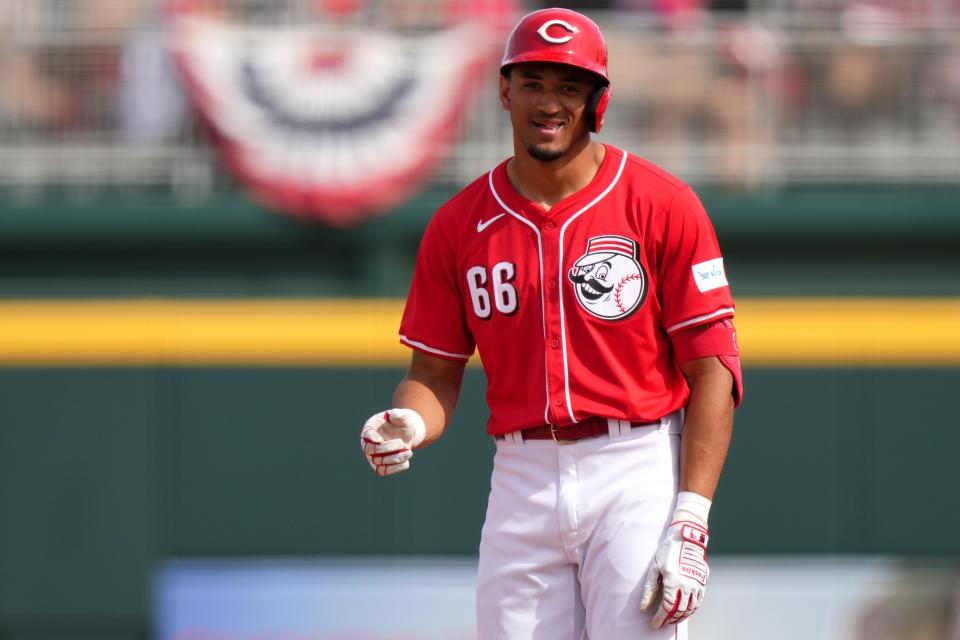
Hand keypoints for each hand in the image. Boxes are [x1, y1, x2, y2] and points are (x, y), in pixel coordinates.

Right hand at [360, 408, 425, 476]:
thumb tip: (396, 414)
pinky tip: (406, 461)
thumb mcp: (402, 417)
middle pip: (370, 450)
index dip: (371, 437)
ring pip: (378, 462)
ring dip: (395, 458)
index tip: (379, 439)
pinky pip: (383, 471)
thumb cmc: (400, 424)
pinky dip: (395, 468)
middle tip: (402, 443)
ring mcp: (372, 456)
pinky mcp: (380, 467)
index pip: (366, 434)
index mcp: (370, 428)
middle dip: (387, 448)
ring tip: (409, 452)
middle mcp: (368, 444)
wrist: (405, 435)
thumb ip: (399, 415)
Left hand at [640, 493, 710, 627]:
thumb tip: (644, 606)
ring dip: (681, 617)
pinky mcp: (703, 583)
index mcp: (674, 583)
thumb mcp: (655, 568)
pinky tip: (685, 611)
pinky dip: (691, 610)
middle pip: (679, 611)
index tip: (654, 624)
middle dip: (670, 620)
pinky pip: (698, 602)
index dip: (660, 618)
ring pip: (690, 609)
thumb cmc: (668, 551)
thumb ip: (649, 589)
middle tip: (661, 623)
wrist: (687, 538)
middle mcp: (688, 587)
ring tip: (672, 619)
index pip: (667, 608)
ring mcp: (698, 585)